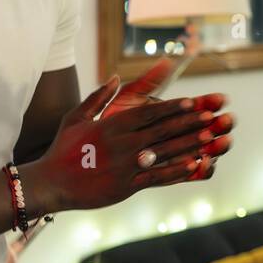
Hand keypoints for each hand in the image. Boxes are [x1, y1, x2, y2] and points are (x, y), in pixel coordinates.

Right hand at [25, 76, 235, 211]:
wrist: (50, 184)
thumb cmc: (63, 149)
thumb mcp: (76, 118)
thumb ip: (98, 97)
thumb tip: (115, 76)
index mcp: (111, 126)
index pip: (148, 113)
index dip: (172, 107)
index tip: (193, 102)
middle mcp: (122, 144)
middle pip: (162, 130)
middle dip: (189, 123)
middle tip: (212, 116)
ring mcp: (126, 165)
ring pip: (164, 152)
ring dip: (189, 144)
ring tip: (211, 138)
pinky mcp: (127, 185)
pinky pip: (157, 176)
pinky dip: (177, 170)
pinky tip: (196, 165)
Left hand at [101, 60, 230, 179]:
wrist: (97, 153)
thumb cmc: (112, 122)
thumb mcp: (129, 99)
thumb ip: (149, 81)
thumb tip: (166, 60)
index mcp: (178, 113)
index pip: (203, 105)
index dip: (213, 102)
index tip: (220, 99)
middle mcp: (186, 133)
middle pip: (213, 128)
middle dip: (223, 124)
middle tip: (226, 120)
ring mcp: (186, 153)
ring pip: (211, 151)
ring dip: (220, 146)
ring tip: (222, 142)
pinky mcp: (180, 174)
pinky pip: (199, 174)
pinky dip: (205, 169)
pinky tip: (204, 162)